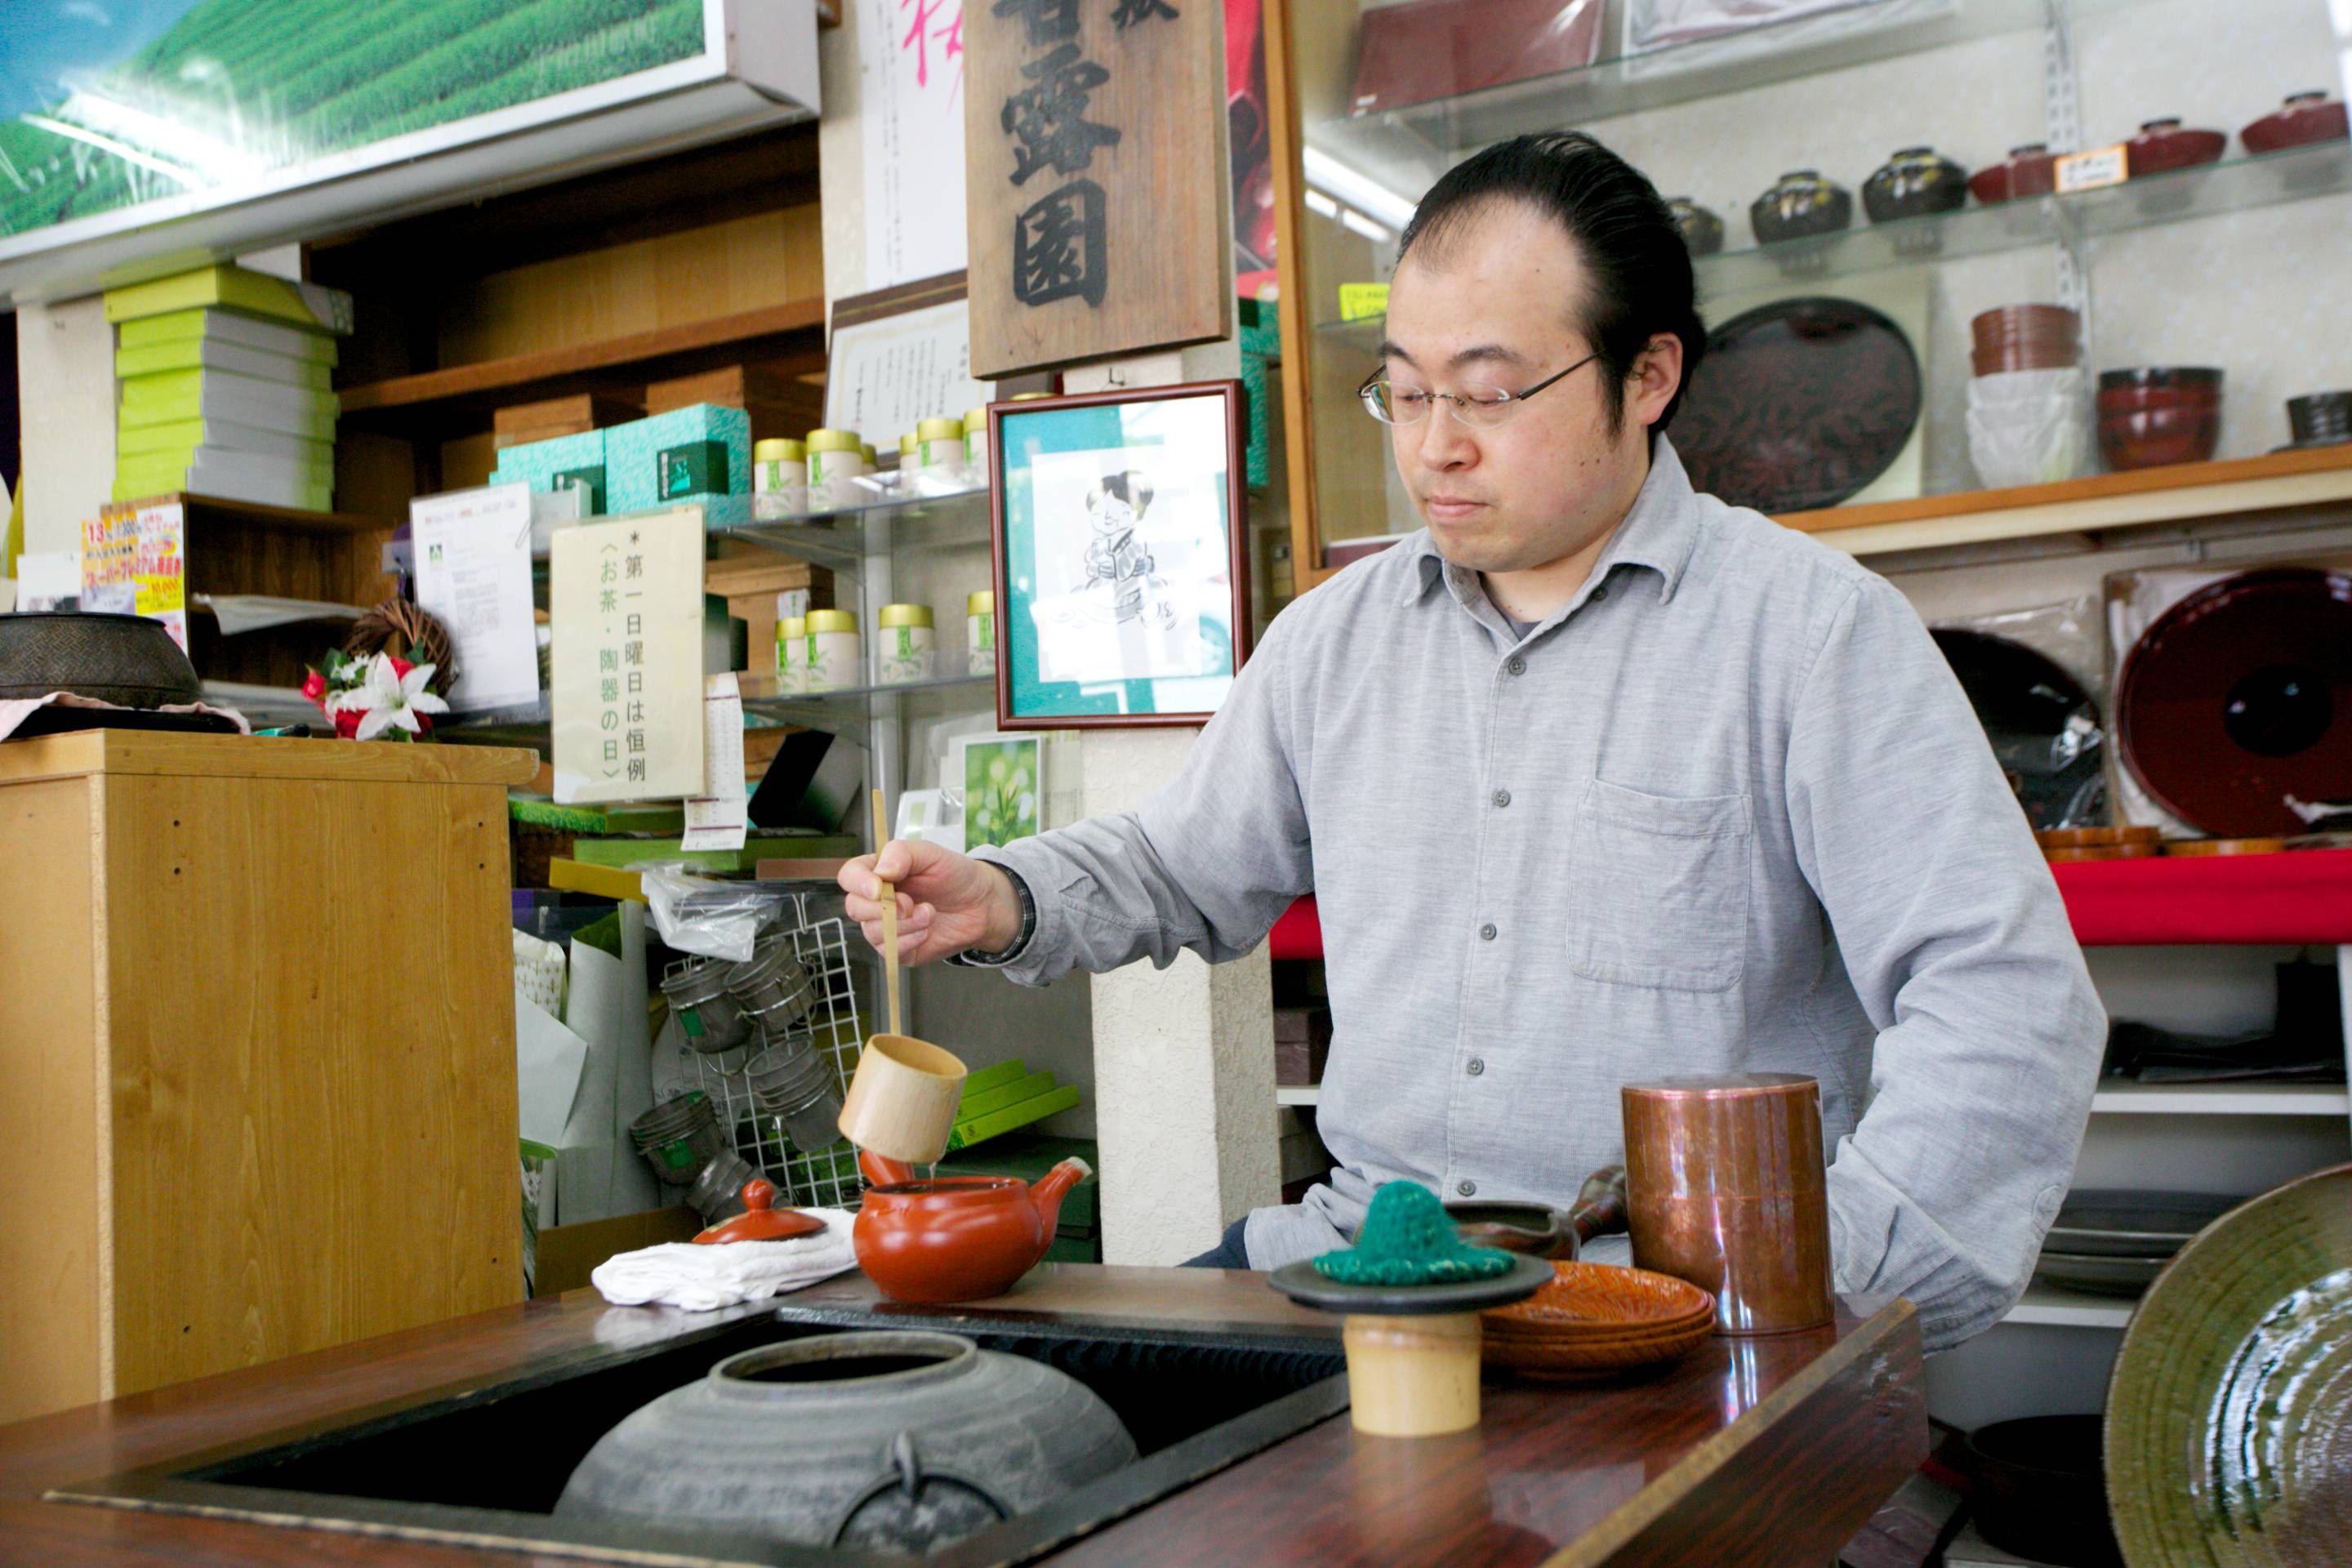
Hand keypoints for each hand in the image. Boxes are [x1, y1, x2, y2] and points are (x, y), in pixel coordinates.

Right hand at [838, 838, 1023, 965]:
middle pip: (854, 908)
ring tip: (929, 914)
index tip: (877, 888)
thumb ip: (902, 854)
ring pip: (872, 932)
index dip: (858, 883)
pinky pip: (891, 951)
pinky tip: (927, 930)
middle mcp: (877, 900)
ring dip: (904, 925)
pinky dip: (910, 941)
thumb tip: (879, 872)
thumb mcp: (931, 853)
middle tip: (910, 903)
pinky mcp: (899, 949)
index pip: (849, 876)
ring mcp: (886, 927)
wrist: (981, 904)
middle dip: (883, 908)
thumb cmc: (955, 875)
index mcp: (878, 872)